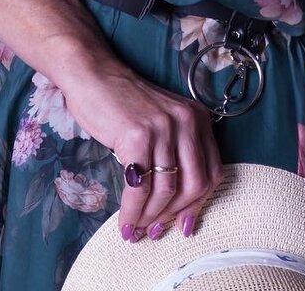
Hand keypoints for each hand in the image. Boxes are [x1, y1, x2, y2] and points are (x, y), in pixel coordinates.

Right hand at [61, 59, 223, 241]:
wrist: (92, 74)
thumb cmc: (122, 101)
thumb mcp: (162, 120)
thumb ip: (176, 151)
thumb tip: (177, 204)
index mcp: (197, 117)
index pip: (212, 171)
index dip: (199, 203)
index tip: (185, 224)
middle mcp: (186, 121)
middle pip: (196, 184)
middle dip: (176, 214)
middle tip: (157, 230)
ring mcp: (163, 127)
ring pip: (167, 190)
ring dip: (152, 217)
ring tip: (138, 229)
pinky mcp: (138, 136)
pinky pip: (140, 187)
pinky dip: (133, 211)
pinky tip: (125, 222)